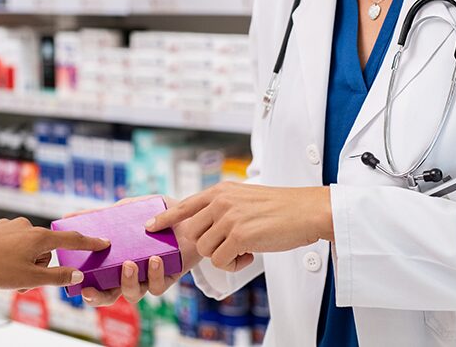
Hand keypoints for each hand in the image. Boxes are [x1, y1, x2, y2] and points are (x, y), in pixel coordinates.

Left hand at [0, 217, 109, 295]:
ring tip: (5, 274)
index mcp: (39, 237)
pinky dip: (8, 255)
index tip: (104, 241)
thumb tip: (78, 275)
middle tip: (23, 280)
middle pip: (44, 250)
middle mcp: (27, 226)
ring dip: (22, 263)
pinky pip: (10, 243)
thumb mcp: (30, 279)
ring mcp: (10, 225)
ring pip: (26, 248)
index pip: (71, 239)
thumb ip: (57, 277)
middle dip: (38, 266)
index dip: (89, 242)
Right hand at [77, 195, 199, 307]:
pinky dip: (154, 274)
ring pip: (134, 293)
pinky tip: (154, 259)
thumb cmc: (156, 213)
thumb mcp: (127, 209)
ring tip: (129, 263)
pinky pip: (158, 285)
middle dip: (99, 297)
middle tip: (92, 290)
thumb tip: (68, 216)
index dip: (89, 289)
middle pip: (111, 295)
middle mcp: (131, 274)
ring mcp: (148, 278)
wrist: (190, 214)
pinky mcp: (168, 278)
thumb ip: (102, 214)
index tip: (80, 286)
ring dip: (128, 281)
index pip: (98, 281)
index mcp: (117, 261)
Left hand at [146, 183, 332, 271]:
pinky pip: (221, 261)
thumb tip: (202, 225)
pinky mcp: (239, 235)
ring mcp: (228, 217)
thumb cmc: (279, 208)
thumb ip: (222, 206)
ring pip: (206, 249)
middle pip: (193, 234)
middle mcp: (220, 201)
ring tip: (245, 249)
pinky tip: (250, 255)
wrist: (306, 211)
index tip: (149, 226)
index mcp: (220, 191)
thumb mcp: (244, 198)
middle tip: (232, 245)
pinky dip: (235, 265)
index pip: (184, 205)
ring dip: (223, 256)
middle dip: (208, 245)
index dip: (165, 218)